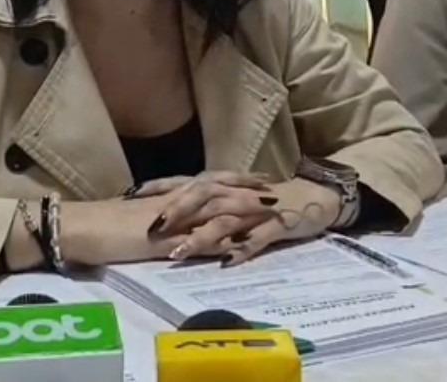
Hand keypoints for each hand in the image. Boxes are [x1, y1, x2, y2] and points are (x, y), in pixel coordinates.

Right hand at [48, 171, 271, 267]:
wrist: (78, 227)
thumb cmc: (103, 225)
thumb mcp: (141, 218)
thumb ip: (165, 218)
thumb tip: (182, 221)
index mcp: (168, 194)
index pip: (208, 181)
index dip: (236, 179)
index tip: (260, 178)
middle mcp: (173, 201)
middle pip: (217, 190)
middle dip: (248, 190)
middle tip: (276, 190)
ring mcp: (168, 220)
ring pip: (211, 210)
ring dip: (241, 211)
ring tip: (268, 214)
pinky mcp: (160, 241)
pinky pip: (192, 240)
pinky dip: (215, 243)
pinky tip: (236, 247)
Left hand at [162, 177, 340, 266]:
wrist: (314, 196)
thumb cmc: (266, 200)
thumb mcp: (232, 199)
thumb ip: (204, 205)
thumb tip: (167, 213)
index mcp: (222, 186)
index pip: (186, 183)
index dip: (160, 188)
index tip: (133, 198)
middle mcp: (235, 194)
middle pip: (201, 197)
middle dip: (177, 212)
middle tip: (153, 229)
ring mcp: (256, 210)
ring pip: (224, 221)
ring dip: (201, 237)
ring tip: (180, 253)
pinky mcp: (276, 225)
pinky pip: (257, 239)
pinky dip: (242, 249)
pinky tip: (226, 262)